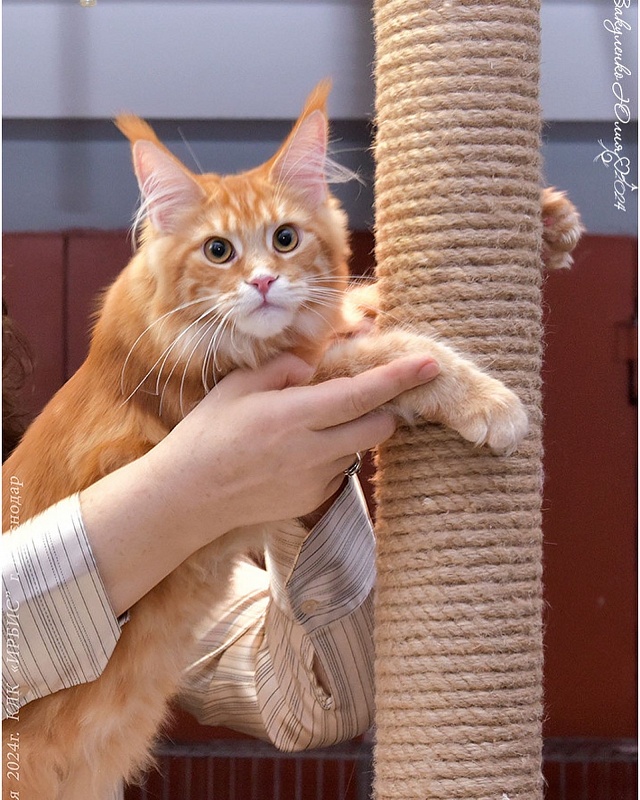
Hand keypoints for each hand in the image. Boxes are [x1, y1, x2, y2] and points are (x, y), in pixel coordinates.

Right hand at [145, 352, 439, 540]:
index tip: (430, 364)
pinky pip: (340, 470)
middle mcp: (312, 451)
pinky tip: (299, 452)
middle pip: (378, 427)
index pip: (361, 394)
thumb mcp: (238, 387)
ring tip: (313, 424)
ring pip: (359, 449)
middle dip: (387, 406)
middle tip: (377, 391)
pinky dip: (334, 454)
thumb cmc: (208, 434)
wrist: (189, 497)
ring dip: (355, 430)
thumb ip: (283, 370)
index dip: (400, 378)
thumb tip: (315, 371)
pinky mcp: (313, 501)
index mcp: (293, 416)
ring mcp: (316, 481)